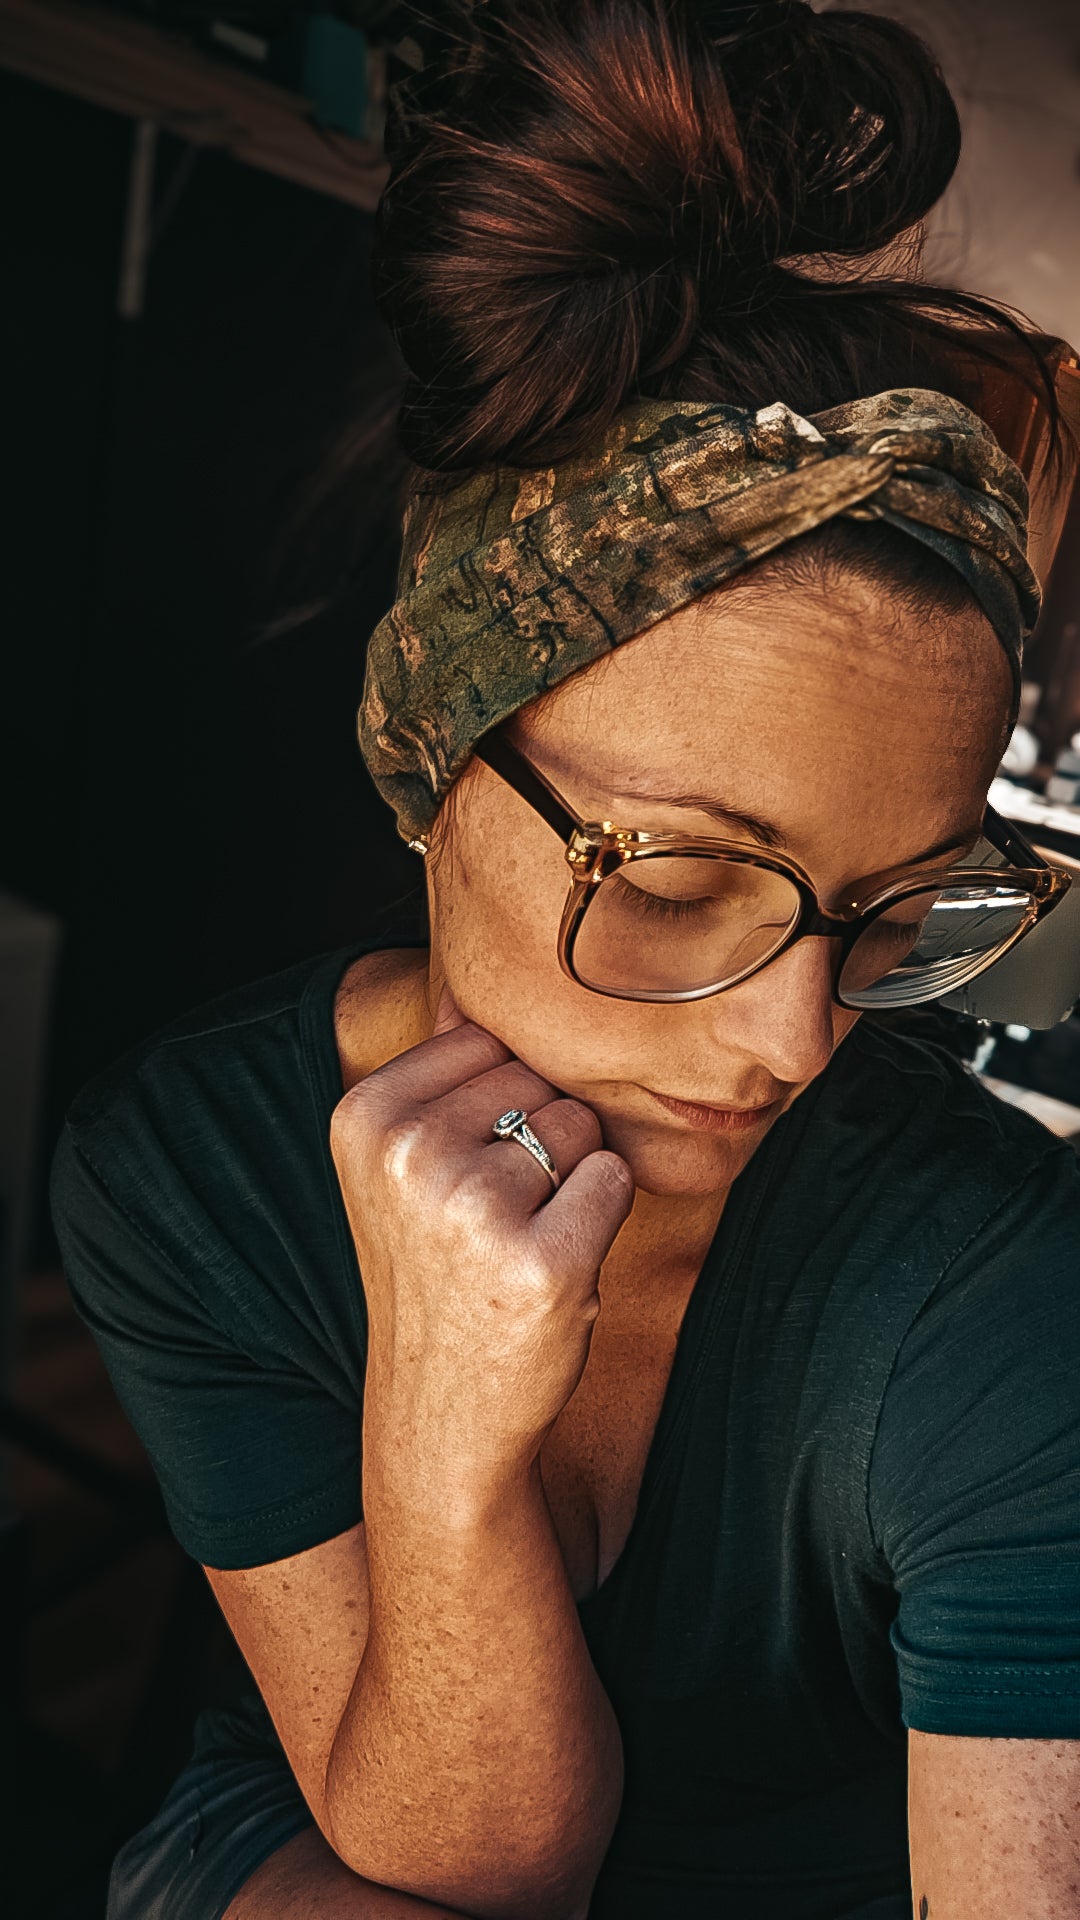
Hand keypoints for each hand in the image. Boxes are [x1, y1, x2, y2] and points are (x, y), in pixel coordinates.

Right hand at [329, 982, 633, 1500]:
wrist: (441, 1416)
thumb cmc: (439, 1275)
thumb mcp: (400, 1165)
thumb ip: (441, 1075)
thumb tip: (490, 968)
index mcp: (365, 1117)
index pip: (487, 1040)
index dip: (499, 1105)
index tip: (462, 1173)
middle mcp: (408, 1153)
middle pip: (538, 1080)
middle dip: (539, 1143)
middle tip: (493, 1223)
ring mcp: (473, 1209)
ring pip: (580, 1127)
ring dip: (571, 1182)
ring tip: (519, 1244)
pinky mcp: (541, 1261)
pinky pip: (612, 1179)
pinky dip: (602, 1219)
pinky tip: (552, 1270)